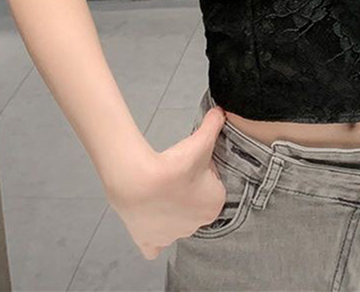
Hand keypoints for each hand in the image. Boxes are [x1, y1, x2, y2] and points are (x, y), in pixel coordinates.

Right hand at [107, 105, 226, 259]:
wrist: (139, 180)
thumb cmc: (173, 164)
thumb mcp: (201, 139)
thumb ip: (213, 124)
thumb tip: (220, 112)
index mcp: (214, 205)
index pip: (212, 185)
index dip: (202, 171)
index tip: (191, 163)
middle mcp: (196, 226)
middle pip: (194, 203)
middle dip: (188, 191)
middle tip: (175, 175)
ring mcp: (173, 235)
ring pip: (177, 223)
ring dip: (172, 210)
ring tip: (161, 190)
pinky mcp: (150, 241)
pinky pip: (155, 246)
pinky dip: (154, 238)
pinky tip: (153, 222)